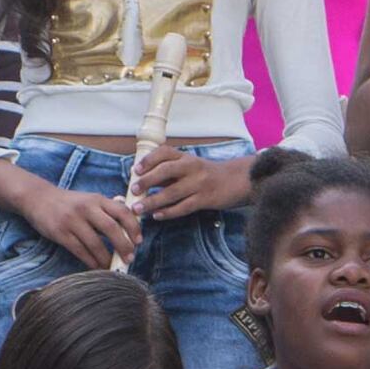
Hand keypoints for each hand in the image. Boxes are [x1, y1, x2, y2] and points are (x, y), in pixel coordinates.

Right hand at [0, 166, 145, 268]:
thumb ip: (109, 206)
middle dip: (123, 246)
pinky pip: (80, 251)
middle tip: (129, 258)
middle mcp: (86, 208)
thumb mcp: (89, 198)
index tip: (139, 241)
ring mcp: (72, 221)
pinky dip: (91, 261)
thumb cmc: (69, 202)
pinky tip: (96, 266)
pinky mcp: (61, 233)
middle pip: (111, 228)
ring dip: (106, 258)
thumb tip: (132, 215)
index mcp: (97, 199)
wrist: (38, 198)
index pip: (122, 211)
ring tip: (112, 267)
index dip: (134, 227)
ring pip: (95, 244)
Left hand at [129, 143, 250, 220]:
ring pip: (172, 193)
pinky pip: (184, 207)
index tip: (136, 170)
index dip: (149, 160)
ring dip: (153, 201)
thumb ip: (168, 172)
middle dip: (147, 181)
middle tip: (133, 190)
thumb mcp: (189, 166)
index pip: (165, 152)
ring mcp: (200, 183)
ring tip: (138, 209)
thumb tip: (141, 179)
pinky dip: (169, 212)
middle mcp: (192, 167)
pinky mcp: (206, 199)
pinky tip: (157, 216)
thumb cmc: (206, 174)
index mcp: (186, 157)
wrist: (236, 180)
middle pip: (166, 171)